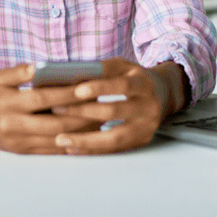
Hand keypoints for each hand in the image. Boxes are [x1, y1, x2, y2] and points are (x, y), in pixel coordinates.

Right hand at [0, 63, 100, 153]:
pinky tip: (85, 137)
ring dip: (81, 133)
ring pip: (56, 141)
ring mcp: (18, 141)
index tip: (89, 87)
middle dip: (82, 117)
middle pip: (55, 124)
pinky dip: (70, 145)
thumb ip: (21, 72)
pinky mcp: (22, 152)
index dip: (68, 94)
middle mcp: (14, 125)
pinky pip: (50, 151)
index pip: (44, 98)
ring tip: (101, 122)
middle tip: (103, 107)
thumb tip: (42, 66)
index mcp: (8, 103)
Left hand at [48, 58, 183, 154]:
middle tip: (56, 109)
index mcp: (143, 83)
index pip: (121, 85)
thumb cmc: (130, 77)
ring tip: (60, 139)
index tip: (76, 91)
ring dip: (85, 139)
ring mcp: (147, 127)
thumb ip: (99, 69)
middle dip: (83, 111)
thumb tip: (67, 76)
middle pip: (114, 111)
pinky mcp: (141, 142)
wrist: (160, 94)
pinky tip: (72, 148)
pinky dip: (91, 149)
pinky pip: (113, 150)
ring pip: (114, 138)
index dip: (99, 87)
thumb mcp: (120, 67)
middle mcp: (149, 106)